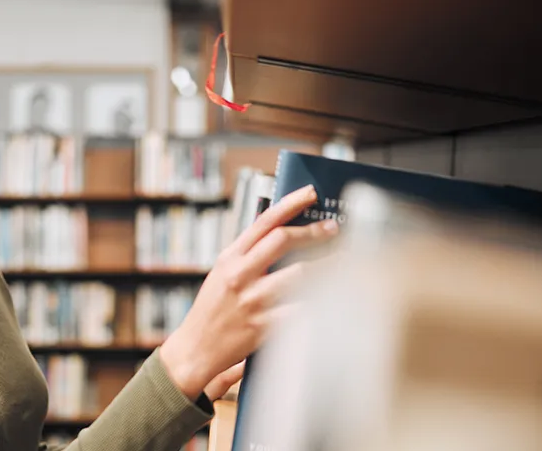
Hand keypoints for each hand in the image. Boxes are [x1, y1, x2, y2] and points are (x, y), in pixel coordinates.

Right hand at [159, 185, 338, 398]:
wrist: (195, 349)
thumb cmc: (213, 309)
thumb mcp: (223, 273)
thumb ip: (248, 253)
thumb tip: (283, 231)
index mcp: (230, 258)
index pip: (263, 222)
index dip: (290, 204)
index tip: (311, 193)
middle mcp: (240, 275)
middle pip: (282, 241)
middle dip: (313, 232)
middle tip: (334, 228)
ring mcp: (252, 301)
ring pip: (299, 275)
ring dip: (327, 266)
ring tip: (346, 261)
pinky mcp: (263, 327)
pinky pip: (300, 310)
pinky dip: (320, 302)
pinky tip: (336, 296)